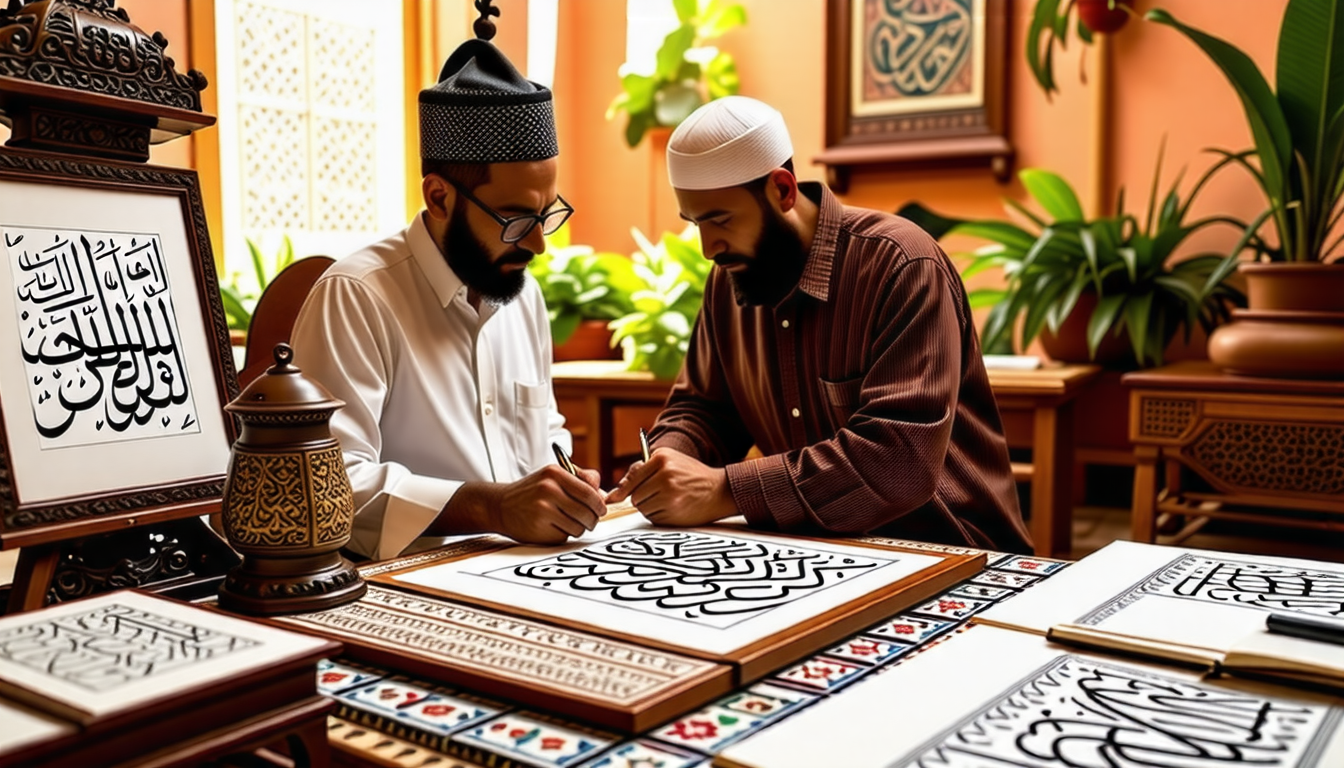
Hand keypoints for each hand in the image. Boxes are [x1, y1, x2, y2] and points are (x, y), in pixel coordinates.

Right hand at [490, 465, 606, 544]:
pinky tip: (552, 527)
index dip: (600, 505)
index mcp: (554, 473)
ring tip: (567, 522)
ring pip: (579, 527)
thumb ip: (580, 480)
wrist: (499, 506)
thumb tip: (604, 496)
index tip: (600, 509)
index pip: (590, 492)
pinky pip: (565, 537)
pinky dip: (563, 535)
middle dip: (592, 519)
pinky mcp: (539, 530)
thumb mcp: (553, 476)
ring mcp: (543, 511)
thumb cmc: (531, 491)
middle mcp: (548, 490)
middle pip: (588, 512)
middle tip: (589, 520)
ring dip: (578, 528)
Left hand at [605, 449, 735, 526]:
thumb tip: (617, 490)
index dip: (620, 492)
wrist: (719, 490)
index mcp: (662, 459)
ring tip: (669, 499)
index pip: (632, 479)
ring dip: (651, 508)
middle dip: (642, 498)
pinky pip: (654, 518)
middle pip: (635, 497)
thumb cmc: (691, 474)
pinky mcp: (674, 513)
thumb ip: (643, 469)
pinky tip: (674, 507)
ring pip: (643, 509)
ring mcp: (670, 496)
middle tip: (658, 494)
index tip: (611, 500)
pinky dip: (660, 516)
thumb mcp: (669, 461)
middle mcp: (665, 476)